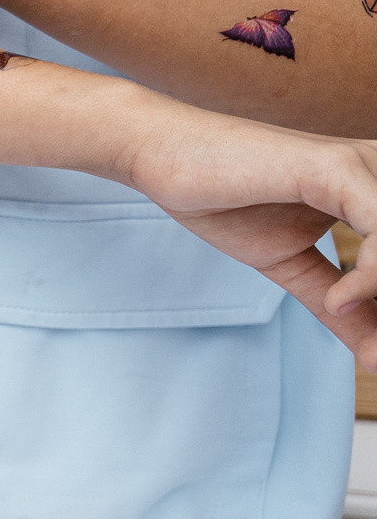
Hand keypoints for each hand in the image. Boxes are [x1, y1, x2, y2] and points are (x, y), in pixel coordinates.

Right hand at [119, 111, 376, 368]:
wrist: (163, 158)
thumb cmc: (224, 200)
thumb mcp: (292, 267)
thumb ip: (338, 305)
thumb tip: (376, 359)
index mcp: (375, 193)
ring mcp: (362, 166)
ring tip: (369, 334)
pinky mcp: (336, 167)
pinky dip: (373, 273)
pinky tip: (343, 296)